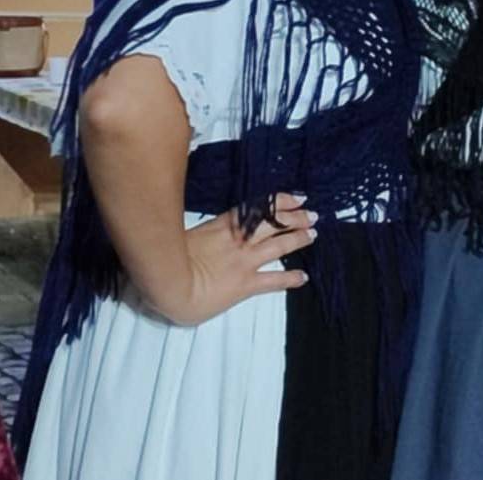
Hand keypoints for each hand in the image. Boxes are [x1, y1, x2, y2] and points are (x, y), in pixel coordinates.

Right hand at [143, 193, 316, 325]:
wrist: (170, 284)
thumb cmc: (169, 258)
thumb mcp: (187, 235)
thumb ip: (203, 233)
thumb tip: (208, 232)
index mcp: (222, 226)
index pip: (257, 208)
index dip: (278, 201)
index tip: (294, 197)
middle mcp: (238, 240)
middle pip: (273, 223)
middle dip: (294, 217)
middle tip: (311, 213)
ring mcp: (244, 261)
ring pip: (278, 246)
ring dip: (297, 239)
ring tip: (313, 234)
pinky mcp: (245, 284)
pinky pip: (273, 280)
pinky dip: (290, 278)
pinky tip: (304, 277)